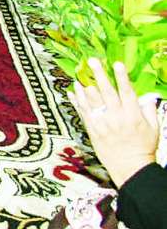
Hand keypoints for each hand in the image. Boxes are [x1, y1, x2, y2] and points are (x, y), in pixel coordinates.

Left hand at [69, 58, 160, 188]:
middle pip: (106, 92)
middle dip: (100, 75)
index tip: (117, 64)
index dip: (122, 77)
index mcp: (133, 115)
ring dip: (85, 86)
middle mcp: (116, 117)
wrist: (130, 167)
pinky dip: (77, 100)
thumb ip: (149, 110)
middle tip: (92, 61)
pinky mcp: (92, 129)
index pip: (127, 92)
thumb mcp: (154, 129)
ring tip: (79, 75)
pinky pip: (82, 112)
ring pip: (91, 100)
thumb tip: (149, 96)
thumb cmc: (144, 147)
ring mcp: (103, 123)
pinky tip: (73, 91)